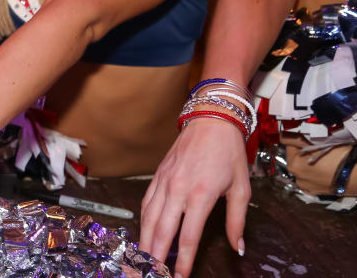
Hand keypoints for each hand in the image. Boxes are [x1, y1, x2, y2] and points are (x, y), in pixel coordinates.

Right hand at [141, 119, 249, 277]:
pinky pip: (146, 203)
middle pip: (161, 230)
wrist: (210, 121)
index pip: (187, 236)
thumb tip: (238, 247)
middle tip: (150, 272)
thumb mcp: (241, 189)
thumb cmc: (228, 153)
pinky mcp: (158, 176)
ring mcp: (164, 181)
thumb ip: (237, 221)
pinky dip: (143, 221)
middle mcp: (178, 189)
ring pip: (148, 217)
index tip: (180, 276)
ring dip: (144, 240)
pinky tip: (144, 233)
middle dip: (154, 255)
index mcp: (200, 195)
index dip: (182, 260)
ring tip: (143, 259)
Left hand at [282, 139, 356, 195]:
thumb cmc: (339, 157)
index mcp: (293, 165)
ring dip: (309, 164)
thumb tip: (282, 135)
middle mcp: (297, 178)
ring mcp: (307, 187)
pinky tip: (326, 170)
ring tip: (325, 160)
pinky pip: (311, 179)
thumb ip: (297, 139)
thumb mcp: (318, 143)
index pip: (290, 145)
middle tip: (319, 148)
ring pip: (304, 169)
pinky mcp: (317, 193)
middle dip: (304, 152)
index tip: (309, 138)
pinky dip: (315, 174)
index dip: (299, 139)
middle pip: (296, 158)